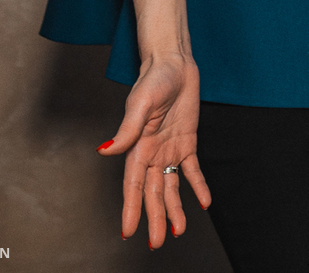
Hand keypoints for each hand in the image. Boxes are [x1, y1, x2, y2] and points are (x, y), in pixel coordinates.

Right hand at [99, 52, 210, 247]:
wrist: (174, 64)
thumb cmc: (153, 80)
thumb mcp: (139, 104)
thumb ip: (127, 130)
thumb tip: (106, 151)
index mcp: (137, 148)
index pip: (133, 186)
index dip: (130, 209)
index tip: (128, 231)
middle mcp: (152, 153)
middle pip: (152, 192)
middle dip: (155, 218)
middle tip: (158, 243)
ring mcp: (169, 149)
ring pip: (171, 186)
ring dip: (174, 208)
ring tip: (178, 231)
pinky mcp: (187, 141)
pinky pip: (192, 169)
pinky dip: (197, 185)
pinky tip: (202, 203)